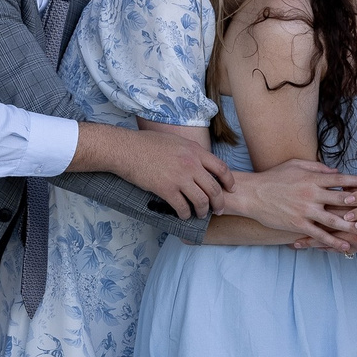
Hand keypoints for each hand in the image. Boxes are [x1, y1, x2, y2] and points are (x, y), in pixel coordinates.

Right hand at [79, 124, 230, 219]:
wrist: (127, 149)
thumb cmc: (147, 143)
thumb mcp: (176, 140)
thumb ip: (190, 151)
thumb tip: (199, 160)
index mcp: (195, 151)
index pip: (221, 168)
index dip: (228, 182)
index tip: (229, 190)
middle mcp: (191, 164)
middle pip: (214, 189)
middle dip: (219, 203)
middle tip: (218, 210)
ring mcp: (179, 178)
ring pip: (201, 201)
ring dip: (202, 211)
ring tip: (200, 215)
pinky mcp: (166, 189)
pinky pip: (182, 207)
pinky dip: (185, 214)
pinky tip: (183, 216)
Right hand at [220, 158, 356, 249]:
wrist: (253, 194)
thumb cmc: (274, 177)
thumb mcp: (296, 165)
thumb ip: (317, 167)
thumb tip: (335, 171)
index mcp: (313, 178)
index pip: (340, 180)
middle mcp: (312, 194)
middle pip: (342, 201)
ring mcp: (306, 210)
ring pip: (334, 220)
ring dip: (352, 226)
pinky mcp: (299, 224)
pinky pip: (320, 235)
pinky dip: (333, 241)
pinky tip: (345, 246)